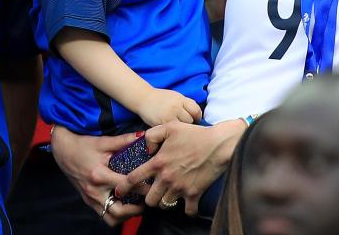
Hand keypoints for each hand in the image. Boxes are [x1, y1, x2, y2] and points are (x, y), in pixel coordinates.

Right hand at [50, 126, 144, 224]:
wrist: (62, 150)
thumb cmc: (83, 145)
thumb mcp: (104, 142)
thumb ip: (124, 140)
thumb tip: (143, 135)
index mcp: (99, 175)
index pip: (125, 187)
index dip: (142, 188)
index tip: (153, 186)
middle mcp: (94, 191)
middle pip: (118, 211)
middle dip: (135, 210)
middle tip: (147, 201)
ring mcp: (90, 198)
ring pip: (110, 218)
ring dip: (125, 215)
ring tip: (137, 205)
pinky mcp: (87, 200)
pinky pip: (103, 214)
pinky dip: (115, 214)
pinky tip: (124, 204)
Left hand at [119, 119, 245, 215]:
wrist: (219, 144)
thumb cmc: (195, 134)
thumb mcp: (170, 127)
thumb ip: (152, 135)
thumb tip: (146, 148)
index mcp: (158, 163)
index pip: (134, 178)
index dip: (124, 187)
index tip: (120, 192)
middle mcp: (166, 178)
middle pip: (149, 200)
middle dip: (150, 197)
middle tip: (154, 192)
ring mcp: (180, 188)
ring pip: (165, 205)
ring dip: (166, 201)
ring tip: (170, 194)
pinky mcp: (194, 194)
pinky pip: (187, 211)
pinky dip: (186, 209)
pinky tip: (187, 202)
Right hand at [138, 89, 202, 126]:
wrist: (144, 98)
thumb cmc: (160, 98)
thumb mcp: (175, 97)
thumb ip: (185, 104)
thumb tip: (195, 114)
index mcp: (181, 99)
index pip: (196, 110)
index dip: (197, 116)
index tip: (195, 119)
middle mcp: (176, 107)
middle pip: (190, 120)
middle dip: (189, 123)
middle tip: (186, 125)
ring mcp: (169, 116)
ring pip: (181, 127)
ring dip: (181, 128)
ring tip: (178, 128)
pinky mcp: (162, 124)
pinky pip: (171, 130)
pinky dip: (172, 131)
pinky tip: (171, 129)